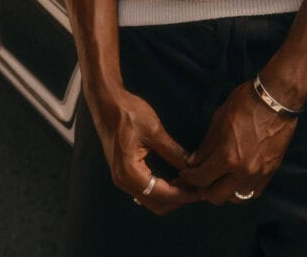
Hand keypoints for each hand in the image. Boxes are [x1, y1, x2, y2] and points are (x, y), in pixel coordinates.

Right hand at [91, 89, 200, 214]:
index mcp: (129, 173)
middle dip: (179, 199)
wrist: (105, 101)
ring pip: (151, 199)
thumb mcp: (153, 129)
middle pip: (157, 204)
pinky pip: (145, 189)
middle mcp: (123, 181)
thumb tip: (191, 165)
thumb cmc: (127, 112)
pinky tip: (175, 177)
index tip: (201, 190)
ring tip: (190, 183)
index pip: (162, 194)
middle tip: (199, 187)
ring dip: (170, 195)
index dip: (183, 194)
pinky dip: (162, 188)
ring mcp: (122, 178)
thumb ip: (172, 150)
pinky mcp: (124, 172)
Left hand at [178, 80, 296, 204]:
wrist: (277, 98)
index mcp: (228, 156)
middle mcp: (244, 171)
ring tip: (218, 180)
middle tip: (200, 179)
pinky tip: (237, 179)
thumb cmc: (245, 102)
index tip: (184, 174)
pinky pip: (253, 192)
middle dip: (204, 189)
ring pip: (236, 198)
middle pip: (217, 196)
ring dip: (224, 192)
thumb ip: (207, 145)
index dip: (189, 178)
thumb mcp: (219, 118)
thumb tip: (194, 161)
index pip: (202, 178)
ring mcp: (259, 174)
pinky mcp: (271, 172)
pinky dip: (242, 190)